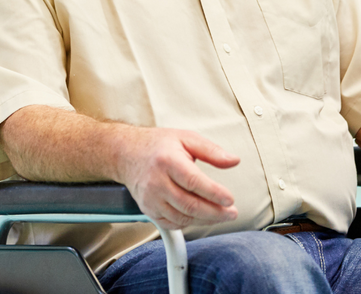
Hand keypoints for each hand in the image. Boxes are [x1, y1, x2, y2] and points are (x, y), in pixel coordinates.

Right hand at [116, 127, 238, 229]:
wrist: (127, 153)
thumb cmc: (157, 145)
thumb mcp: (186, 138)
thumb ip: (211, 150)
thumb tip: (233, 160)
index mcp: (168, 160)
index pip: (194, 181)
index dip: (214, 193)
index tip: (230, 199)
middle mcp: (157, 181)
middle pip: (190, 205)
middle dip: (215, 212)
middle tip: (231, 213)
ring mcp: (151, 198)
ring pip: (183, 218)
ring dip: (204, 219)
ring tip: (220, 214)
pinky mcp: (148, 209)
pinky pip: (172, 223)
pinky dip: (189, 223)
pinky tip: (199, 216)